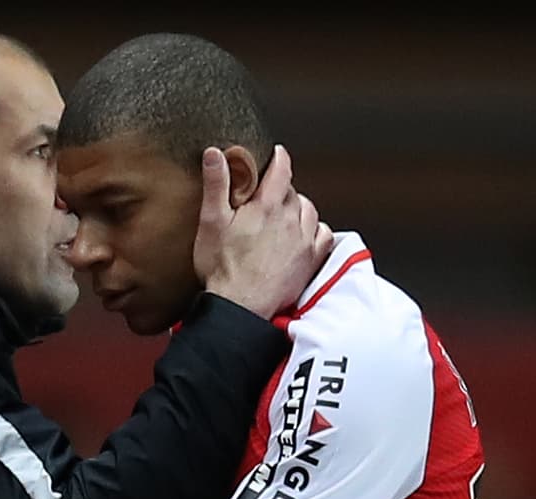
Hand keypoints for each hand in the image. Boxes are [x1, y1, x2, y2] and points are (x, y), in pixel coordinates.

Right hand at [194, 144, 332, 318]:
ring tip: (282, 215)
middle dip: (281, 189)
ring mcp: (304, 241)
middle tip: (265, 197)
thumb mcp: (211, 222)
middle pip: (293, 191)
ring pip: (309, 210)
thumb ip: (216, 185)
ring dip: (298, 208)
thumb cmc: (223, 270)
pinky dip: (315, 230)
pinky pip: (323, 235)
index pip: (282, 169)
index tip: (276, 154)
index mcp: (267, 206)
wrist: (240, 307)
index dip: (278, 158)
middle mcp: (291, 220)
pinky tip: (302, 234)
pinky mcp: (310, 261)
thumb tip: (215, 155)